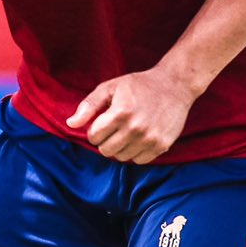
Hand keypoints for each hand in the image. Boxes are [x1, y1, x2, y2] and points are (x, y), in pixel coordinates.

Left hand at [67, 67, 197, 163]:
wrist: (175, 85)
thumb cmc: (139, 85)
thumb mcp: (110, 87)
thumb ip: (89, 105)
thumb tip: (71, 124)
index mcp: (120, 112)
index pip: (94, 137)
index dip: (95, 130)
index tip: (103, 122)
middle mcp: (135, 128)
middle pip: (106, 150)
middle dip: (105, 141)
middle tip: (114, 128)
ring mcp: (150, 139)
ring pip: (121, 157)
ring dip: (120, 147)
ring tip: (127, 132)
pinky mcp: (162, 145)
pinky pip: (139, 160)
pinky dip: (135, 152)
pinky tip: (139, 138)